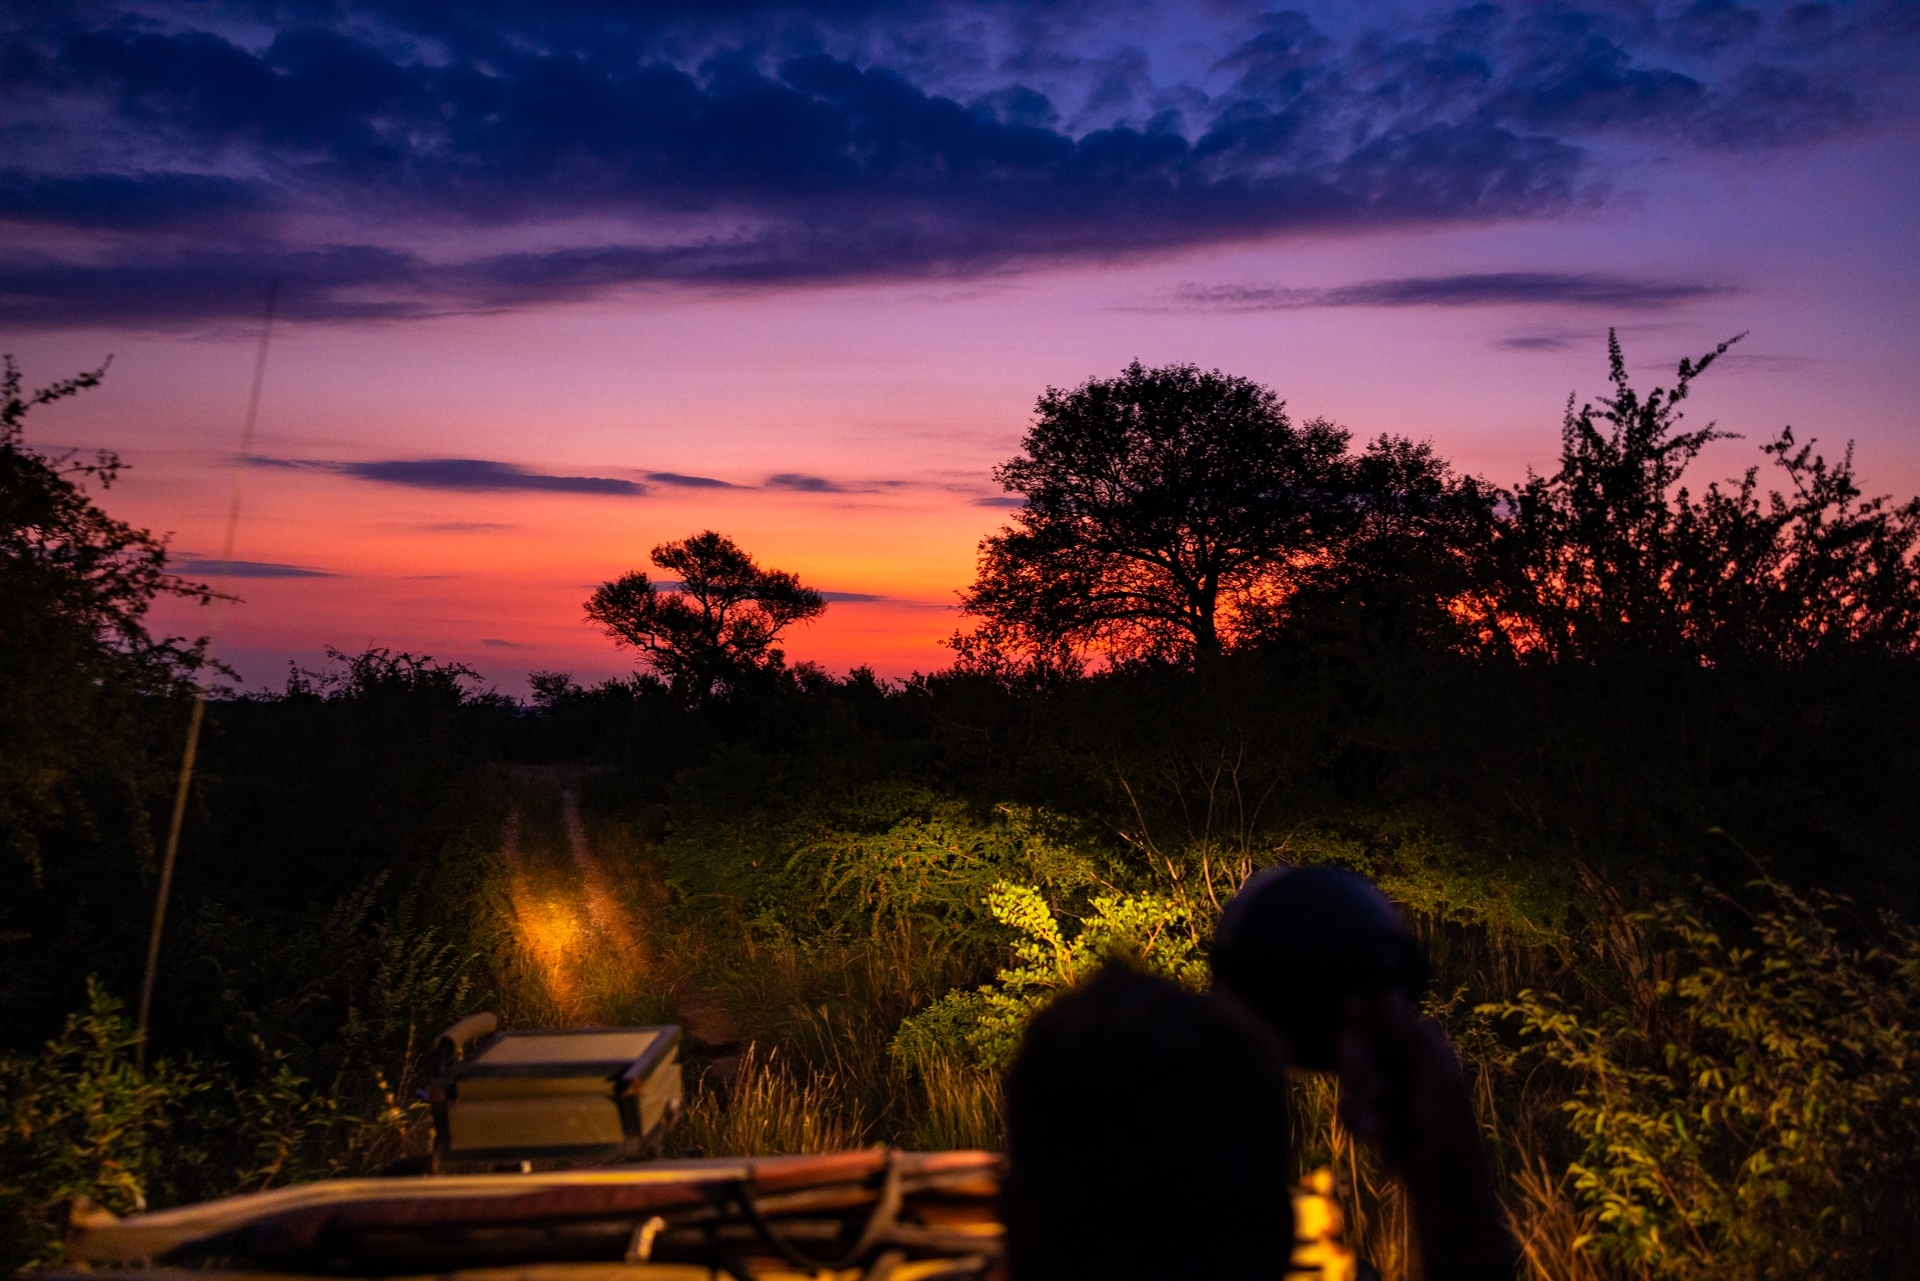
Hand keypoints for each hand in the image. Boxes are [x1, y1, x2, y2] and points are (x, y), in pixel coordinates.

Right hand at [1334, 991, 1516, 1280]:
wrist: (1442, 1188)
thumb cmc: (1449, 1129)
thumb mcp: (1436, 1077)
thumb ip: (1411, 1035)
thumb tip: (1388, 992)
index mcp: (1422, 1045)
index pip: (1382, 1013)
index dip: (1363, 1012)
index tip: (1353, 1014)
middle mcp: (1399, 1061)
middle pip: (1356, 1042)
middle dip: (1360, 1070)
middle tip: (1376, 1091)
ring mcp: (1383, 1088)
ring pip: (1347, 1076)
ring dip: (1361, 1104)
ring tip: (1381, 1128)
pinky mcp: (1369, 1115)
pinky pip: (1346, 1106)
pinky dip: (1359, 1124)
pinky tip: (1377, 1139)